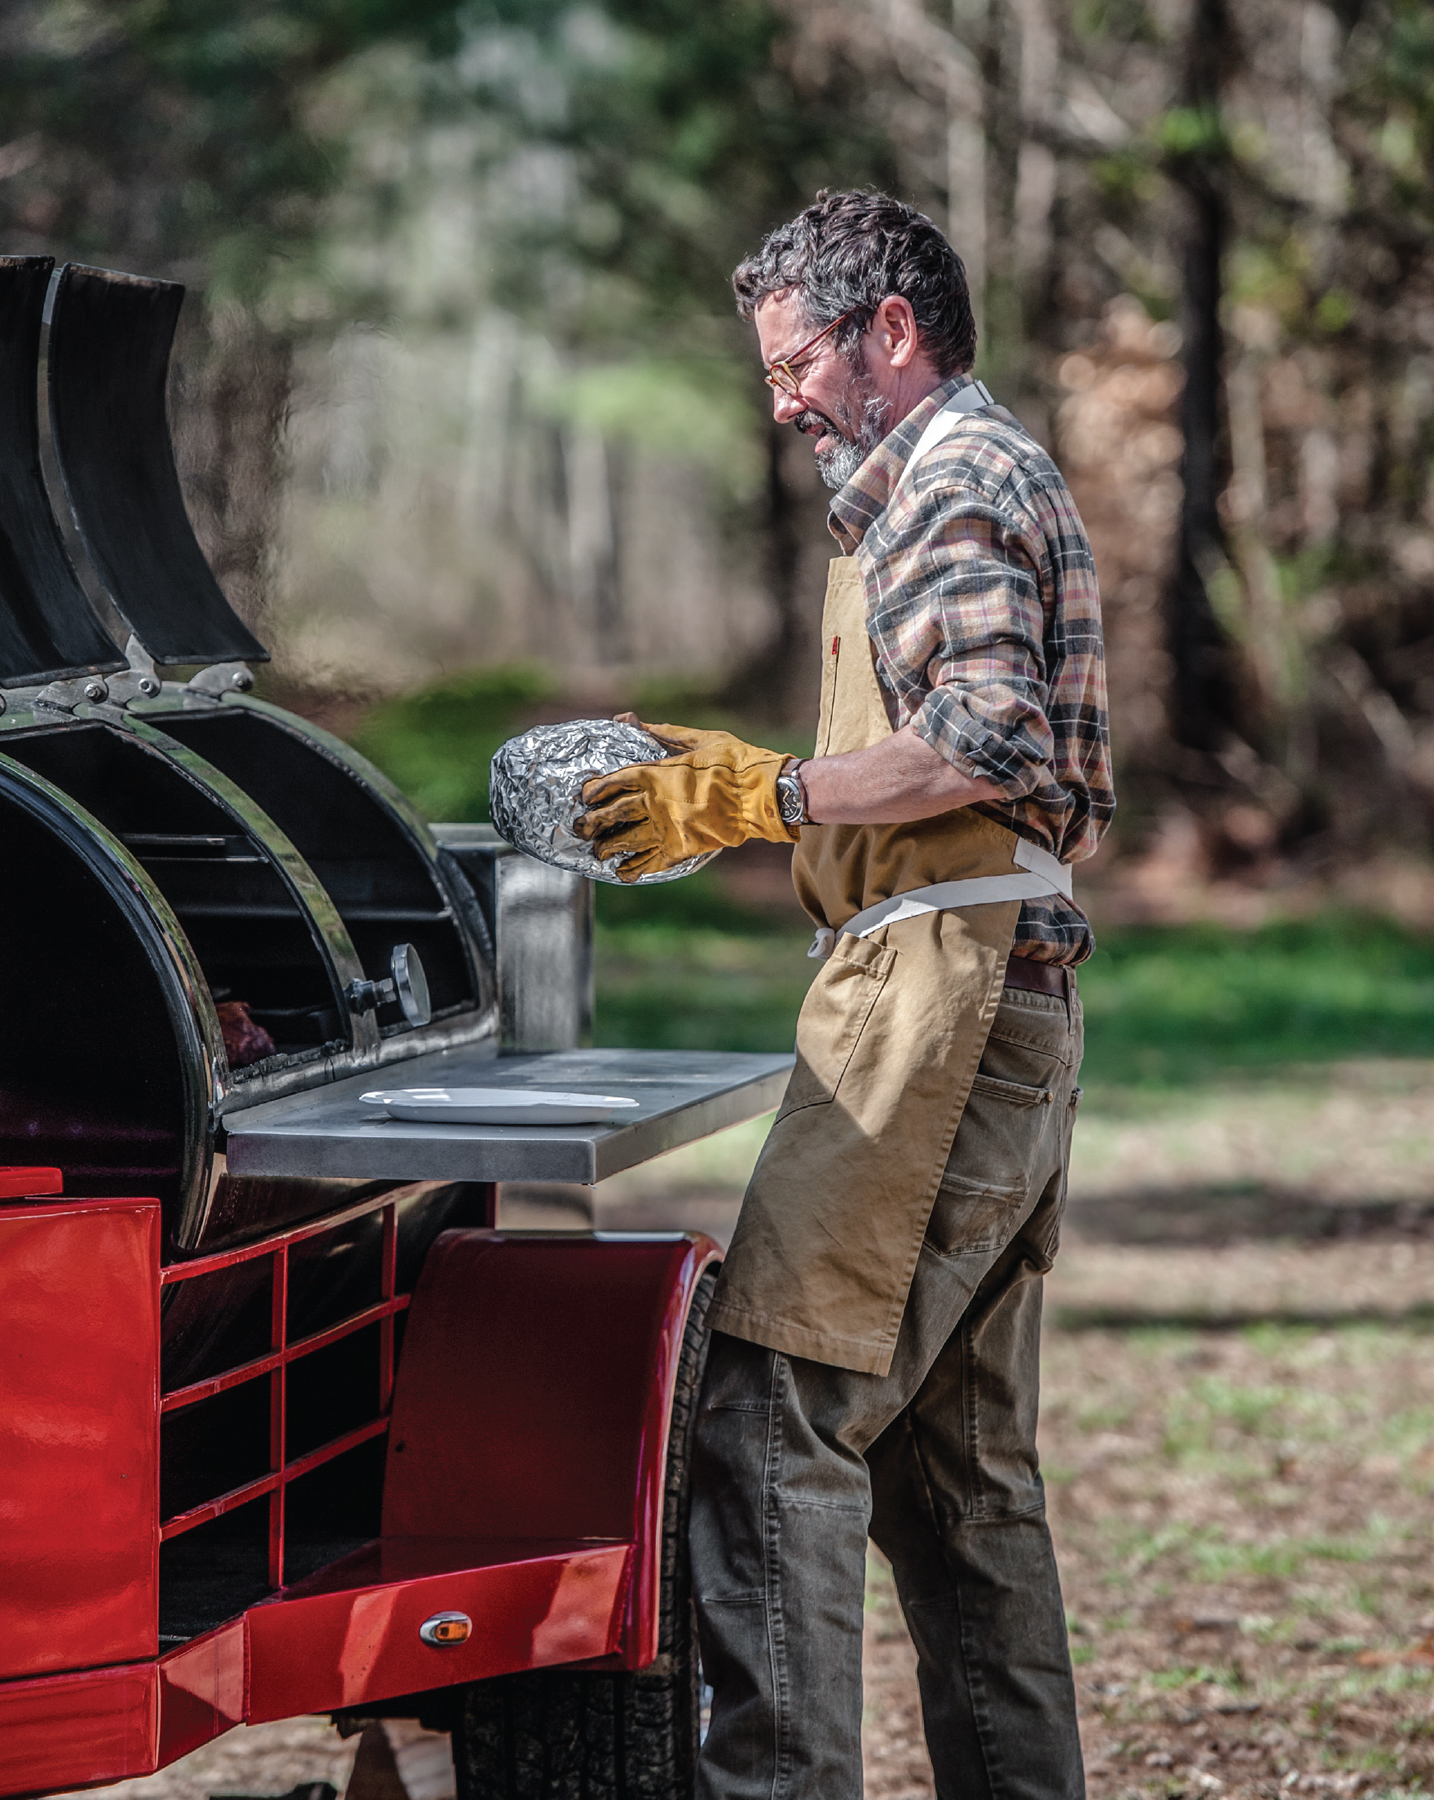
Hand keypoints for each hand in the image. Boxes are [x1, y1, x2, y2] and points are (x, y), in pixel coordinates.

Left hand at [576, 720, 797, 880]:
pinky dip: (636, 868)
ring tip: (598, 852)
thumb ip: (661, 733)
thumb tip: (627, 719)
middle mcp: (656, 802)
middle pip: (615, 814)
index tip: (586, 795)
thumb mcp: (697, 739)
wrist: (762, 795)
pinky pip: (652, 861)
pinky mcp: (683, 847)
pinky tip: (624, 872)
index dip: (597, 789)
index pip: (616, 781)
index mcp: (657, 773)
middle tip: (580, 828)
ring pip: (628, 840)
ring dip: (610, 847)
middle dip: (594, 822)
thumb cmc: (734, 762)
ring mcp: (668, 827)